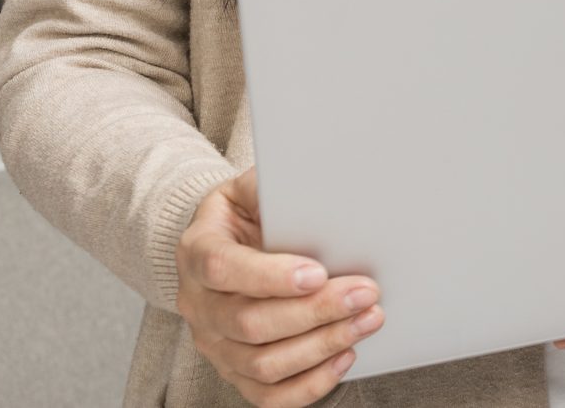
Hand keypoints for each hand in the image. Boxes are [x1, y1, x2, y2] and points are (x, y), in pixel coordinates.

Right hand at [176, 169, 380, 407]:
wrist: (223, 244)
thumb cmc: (247, 214)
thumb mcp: (251, 188)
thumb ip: (272, 186)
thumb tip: (313, 179)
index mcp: (198, 251)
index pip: (223, 269)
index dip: (270, 276)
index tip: (318, 272)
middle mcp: (199, 304)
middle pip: (249, 323)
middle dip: (315, 312)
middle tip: (365, 293)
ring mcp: (214, 343)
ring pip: (262, 363)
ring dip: (322, 345)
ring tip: (367, 320)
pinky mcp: (235, 369)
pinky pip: (268, 395)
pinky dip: (310, 383)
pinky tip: (345, 355)